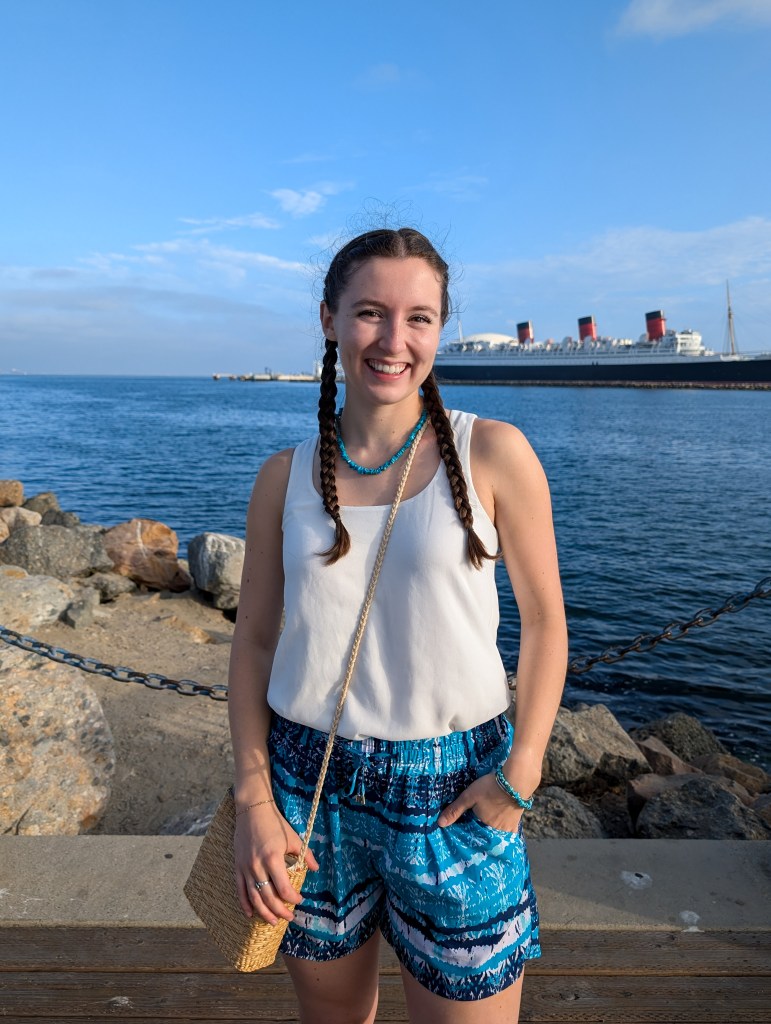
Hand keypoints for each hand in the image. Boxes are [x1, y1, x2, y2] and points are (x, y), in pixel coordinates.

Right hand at [233, 803, 318, 923]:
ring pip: (254, 898)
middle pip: (268, 898)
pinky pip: (240, 890)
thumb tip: (315, 869)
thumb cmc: (275, 824)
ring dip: (264, 912)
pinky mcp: (238, 867)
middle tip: (289, 917)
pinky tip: (251, 914)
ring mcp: (246, 868)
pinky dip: (245, 904)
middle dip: (280, 911)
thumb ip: (306, 855)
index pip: (283, 888)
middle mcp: (257, 866)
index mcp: (273, 859)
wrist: (252, 811)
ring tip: (273, 922)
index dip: (293, 898)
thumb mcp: (293, 838)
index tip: (300, 899)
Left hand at [437, 772, 523, 834]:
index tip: (466, 826)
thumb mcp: (469, 796)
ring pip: (496, 832)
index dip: (469, 830)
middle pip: (485, 832)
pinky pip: (508, 831)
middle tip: (478, 822)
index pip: (473, 832)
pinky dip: (504, 829)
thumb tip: (440, 824)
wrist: (516, 781)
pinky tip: (501, 822)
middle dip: (481, 829)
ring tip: (489, 821)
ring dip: (492, 828)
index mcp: (482, 825)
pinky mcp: (516, 822)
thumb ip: (455, 809)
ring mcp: (507, 827)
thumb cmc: (490, 788)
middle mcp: (495, 830)